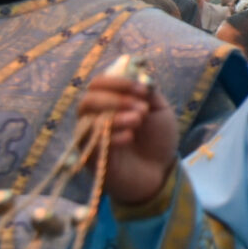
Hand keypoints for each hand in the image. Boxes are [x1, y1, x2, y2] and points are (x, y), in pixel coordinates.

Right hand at [76, 75, 178, 206]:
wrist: (160, 172)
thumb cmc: (157, 139)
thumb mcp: (159, 110)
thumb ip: (149, 93)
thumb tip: (138, 76)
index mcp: (109, 103)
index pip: (99, 84)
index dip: (119, 82)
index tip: (143, 89)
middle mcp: (94, 119)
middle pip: (87, 100)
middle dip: (115, 99)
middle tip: (141, 109)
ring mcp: (91, 140)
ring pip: (87, 121)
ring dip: (115, 116)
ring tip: (138, 121)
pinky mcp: (93, 160)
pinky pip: (92, 144)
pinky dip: (112, 136)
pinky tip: (130, 137)